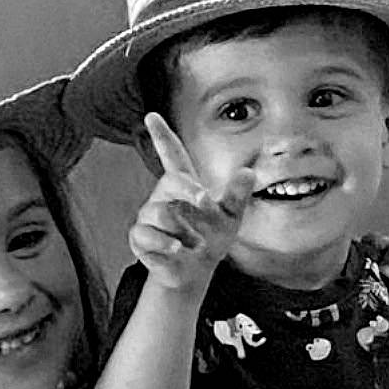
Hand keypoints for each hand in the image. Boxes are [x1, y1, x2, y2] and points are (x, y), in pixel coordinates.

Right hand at [129, 112, 254, 292]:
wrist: (195, 273)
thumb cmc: (211, 240)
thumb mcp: (230, 217)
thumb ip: (237, 195)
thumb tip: (249, 172)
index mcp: (183, 184)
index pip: (171, 155)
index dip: (162, 136)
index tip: (152, 115)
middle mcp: (163, 196)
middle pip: (172, 183)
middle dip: (190, 193)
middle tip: (205, 203)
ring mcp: (149, 215)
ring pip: (162, 212)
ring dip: (184, 229)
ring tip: (194, 243)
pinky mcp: (139, 236)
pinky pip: (148, 234)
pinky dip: (166, 244)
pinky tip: (176, 250)